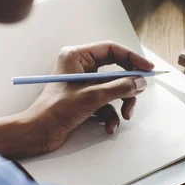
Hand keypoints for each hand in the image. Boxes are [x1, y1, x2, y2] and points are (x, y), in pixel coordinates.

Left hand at [23, 41, 153, 153]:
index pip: (112, 49)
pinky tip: (110, 126)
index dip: (132, 58)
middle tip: (139, 91)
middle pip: (116, 69)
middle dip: (128, 85)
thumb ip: (120, 87)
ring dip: (122, 102)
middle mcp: (81, 66)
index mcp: (77, 56)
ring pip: (115, 87)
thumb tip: (140, 82)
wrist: (37, 134)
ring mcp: (84, 83)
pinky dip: (112, 114)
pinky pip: (108, 101)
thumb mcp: (92, 97)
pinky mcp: (86, 98)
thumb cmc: (54, 111)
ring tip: (125, 115)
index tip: (147, 68)